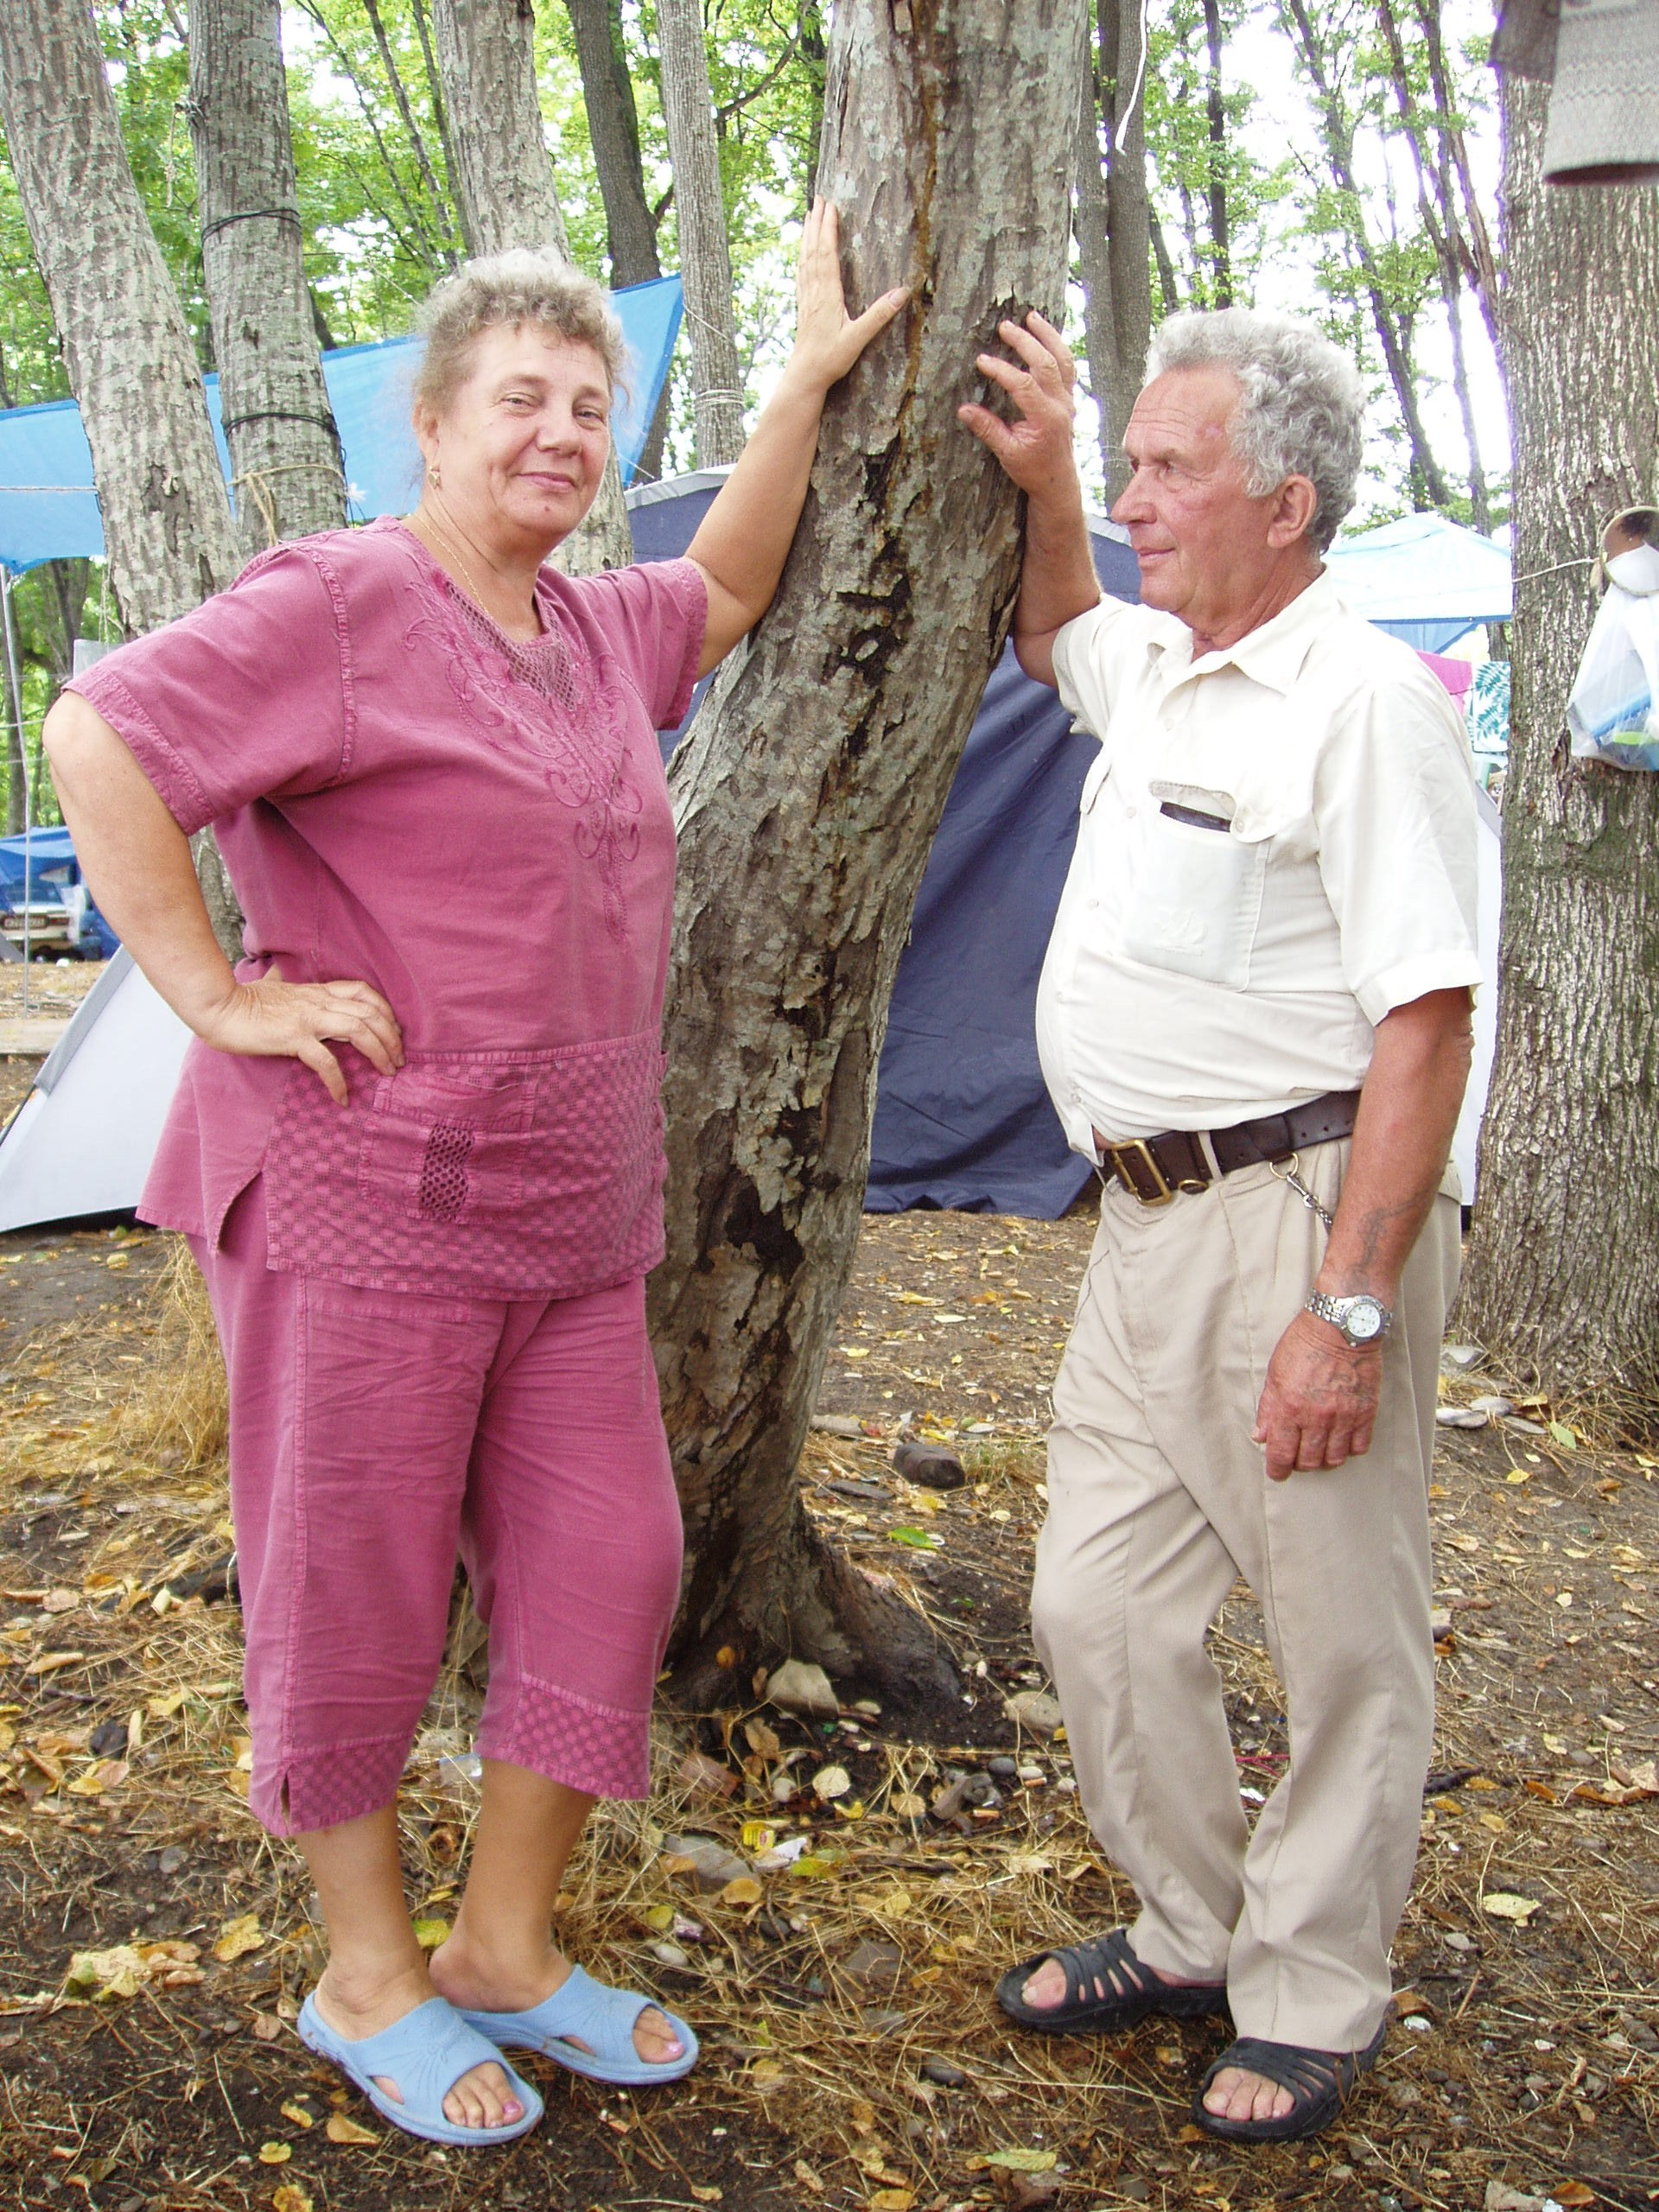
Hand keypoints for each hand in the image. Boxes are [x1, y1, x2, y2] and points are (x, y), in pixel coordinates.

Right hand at [195, 975, 403, 1105]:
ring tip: (387, 1072)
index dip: (386, 1010)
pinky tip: (343, 1097)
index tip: (394, 1030)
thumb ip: (281, 981)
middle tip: (399, 1059)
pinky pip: (326, 1061)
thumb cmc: (241, 1000)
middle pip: (370, 1012)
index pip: (363, 992)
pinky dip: (339, 1081)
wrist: (218, 1007)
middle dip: (392, 1036)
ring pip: (358, 1030)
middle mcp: (318, 1002)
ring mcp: (307, 1018)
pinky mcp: (293, 1037)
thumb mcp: (269, 985)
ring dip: (380, 1052)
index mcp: (316, 991)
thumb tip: (277, 972)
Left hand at [783, 199, 908, 396]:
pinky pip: (801, 273)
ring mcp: (806, 298)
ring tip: (809, 215)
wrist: (805, 376)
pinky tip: (802, 252)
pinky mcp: (803, 307)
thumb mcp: (858, 338)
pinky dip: (802, 256)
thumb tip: (902, 292)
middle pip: (814, 249)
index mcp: (828, 294)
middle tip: (819, 198)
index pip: (827, 253)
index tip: (830, 206)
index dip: (828, 228)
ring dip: (807, 235)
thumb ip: (879, 315)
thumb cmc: (830, 359)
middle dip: (816, 223)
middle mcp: (814, 292)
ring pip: (805, 259)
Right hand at [958, 312, 1078, 499]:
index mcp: (1045, 418)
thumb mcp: (1006, 453)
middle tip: (1005, 327)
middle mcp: (1060, 404)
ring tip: (1031, 316)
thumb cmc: (1032, 470)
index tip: (982, 361)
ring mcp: (1067, 399)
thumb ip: (987, 429)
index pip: (1023, 384)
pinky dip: (1057, 346)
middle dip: (1025, 342)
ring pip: (1062, 358)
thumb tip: (963, 409)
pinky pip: (1067, 365)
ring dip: (1047, 335)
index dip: (1001, 370)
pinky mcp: (1068, 397)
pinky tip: (1045, 333)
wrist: (1057, 481)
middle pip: (1046, 363)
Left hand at [1252, 1311, 1381, 1481]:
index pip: (1281, 1454)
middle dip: (1300, 1464)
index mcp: (1290, 1408)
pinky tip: (1342, 1441)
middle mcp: (1317, 1417)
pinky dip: (1349, 1449)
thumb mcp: (1275, 1373)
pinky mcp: (1365, 1412)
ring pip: (1334, 1459)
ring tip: (1320, 1451)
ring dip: (1324, 1460)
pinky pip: (1359, 1446)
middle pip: (1308, 1461)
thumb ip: (1268, 1408)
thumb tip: (1261, 1436)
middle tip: (1298, 1457)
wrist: (1341, 1327)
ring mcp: (1344, 1416)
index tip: (1277, 1473)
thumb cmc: (1304, 1345)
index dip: (1277, 1470)